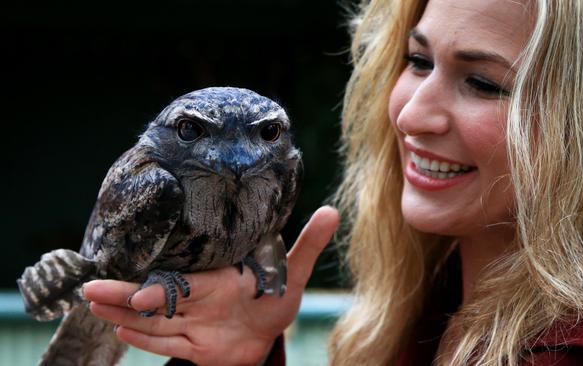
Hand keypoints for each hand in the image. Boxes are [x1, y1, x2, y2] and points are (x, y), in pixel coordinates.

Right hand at [83, 206, 338, 365]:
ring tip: (93, 307)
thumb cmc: (277, 296)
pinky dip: (146, 341)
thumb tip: (333, 211)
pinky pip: (167, 344)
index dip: (161, 289)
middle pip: (157, 300)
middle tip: (90, 289)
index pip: (184, 284)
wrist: (271, 330)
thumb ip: (308, 243)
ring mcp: (194, 324)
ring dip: (125, 316)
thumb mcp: (293, 272)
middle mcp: (199, 300)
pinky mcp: (195, 347)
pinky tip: (120, 332)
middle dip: (124, 296)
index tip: (138, 292)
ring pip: (154, 321)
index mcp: (217, 280)